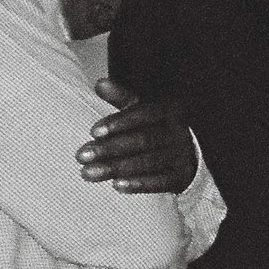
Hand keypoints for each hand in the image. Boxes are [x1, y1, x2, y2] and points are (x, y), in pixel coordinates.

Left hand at [78, 80, 198, 193]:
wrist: (188, 153)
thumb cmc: (155, 127)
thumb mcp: (141, 109)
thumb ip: (122, 97)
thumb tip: (100, 83)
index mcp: (168, 110)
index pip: (143, 114)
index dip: (118, 122)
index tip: (92, 131)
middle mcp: (178, 132)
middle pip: (143, 140)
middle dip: (110, 148)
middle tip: (81, 156)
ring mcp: (181, 156)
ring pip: (148, 162)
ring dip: (116, 168)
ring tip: (88, 173)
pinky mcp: (181, 177)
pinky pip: (159, 182)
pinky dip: (138, 184)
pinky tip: (116, 185)